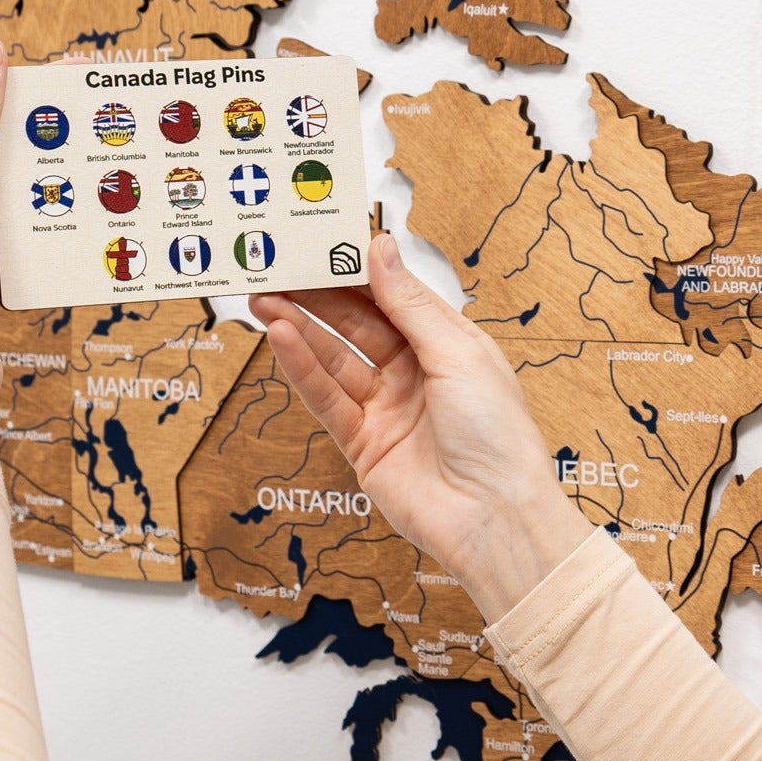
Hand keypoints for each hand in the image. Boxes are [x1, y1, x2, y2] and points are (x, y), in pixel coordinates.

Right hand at [249, 236, 591, 622]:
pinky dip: (302, 368)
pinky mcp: (361, 443)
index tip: (319, 241)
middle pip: (354, 324)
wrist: (494, 519)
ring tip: (264, 297)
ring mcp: (385, 408)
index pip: (391, 296)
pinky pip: (326, 398)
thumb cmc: (497, 434)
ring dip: (299, 327)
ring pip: (333, 358)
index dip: (355, 269)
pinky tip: (280, 338)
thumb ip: (410, 303)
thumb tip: (380, 247)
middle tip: (275, 267)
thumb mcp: (458, 354)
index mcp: (445, 344)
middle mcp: (413, 372)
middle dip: (315, 296)